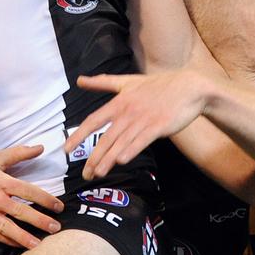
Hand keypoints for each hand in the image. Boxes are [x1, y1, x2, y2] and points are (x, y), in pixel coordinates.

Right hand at [0, 144, 64, 248]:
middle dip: (40, 221)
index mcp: (0, 180)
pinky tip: (16, 244)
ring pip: (7, 227)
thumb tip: (40, 147)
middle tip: (56, 227)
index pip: (29, 191)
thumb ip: (18, 153)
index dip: (46, 199)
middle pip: (22, 211)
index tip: (59, 207)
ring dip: (24, 237)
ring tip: (39, 244)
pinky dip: (6, 240)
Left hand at [64, 70, 209, 179]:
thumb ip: (103, 82)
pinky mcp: (159, 126)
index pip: (93, 120)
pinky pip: (142, 140)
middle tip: (85, 174)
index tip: (66, 149)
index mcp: (119, 101)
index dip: (78, 135)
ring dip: (108, 160)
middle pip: (106, 137)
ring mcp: (143, 119)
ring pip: (121, 142)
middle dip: (94, 157)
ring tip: (98, 174)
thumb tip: (79, 80)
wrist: (188, 87)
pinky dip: (131, 150)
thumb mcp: (128, 81)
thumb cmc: (157, 85)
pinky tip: (121, 161)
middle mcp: (128, 111)